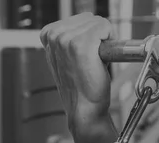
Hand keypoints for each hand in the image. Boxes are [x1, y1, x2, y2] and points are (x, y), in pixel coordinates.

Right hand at [40, 13, 113, 133]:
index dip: (92, 34)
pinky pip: (104, 27)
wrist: (85, 108)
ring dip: (105, 39)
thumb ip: (72, 39)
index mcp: (48, 35)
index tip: (91, 52)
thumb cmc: (82, 87)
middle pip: (89, 18)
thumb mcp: (69, 58)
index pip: (80, 18)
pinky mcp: (81, 45)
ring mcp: (66, 39)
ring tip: (97, 60)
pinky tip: (104, 57)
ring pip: (98, 22)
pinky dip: (111, 39)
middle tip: (96, 58)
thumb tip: (92, 25)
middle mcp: (54, 35)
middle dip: (99, 35)